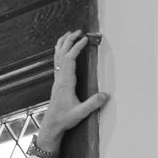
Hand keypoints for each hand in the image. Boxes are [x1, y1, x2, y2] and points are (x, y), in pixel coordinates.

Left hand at [36, 30, 108, 150]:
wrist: (52, 125)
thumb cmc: (64, 119)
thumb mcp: (80, 113)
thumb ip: (92, 104)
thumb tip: (105, 95)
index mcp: (66, 82)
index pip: (70, 59)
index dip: (77, 47)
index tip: (85, 39)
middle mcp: (60, 78)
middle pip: (62, 53)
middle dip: (70, 40)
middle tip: (79, 31)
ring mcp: (57, 80)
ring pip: (57, 57)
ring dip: (63, 44)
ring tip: (69, 34)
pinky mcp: (57, 83)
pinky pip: (57, 62)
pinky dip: (60, 52)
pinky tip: (63, 50)